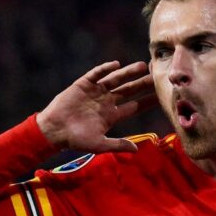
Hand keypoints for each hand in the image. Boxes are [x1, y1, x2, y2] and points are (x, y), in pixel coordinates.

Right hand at [36, 60, 157, 152]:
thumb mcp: (99, 144)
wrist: (54, 131)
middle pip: (129, 90)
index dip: (147, 101)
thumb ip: (118, 145)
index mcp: (111, 115)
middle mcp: (106, 102)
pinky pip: (96, 75)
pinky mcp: (82, 85)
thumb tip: (137, 150)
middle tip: (157, 75)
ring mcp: (95, 92)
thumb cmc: (76, 140)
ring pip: (115, 79)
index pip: (134, 106)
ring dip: (128, 73)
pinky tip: (115, 65)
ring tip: (143, 66)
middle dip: (142, 83)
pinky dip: (104, 69)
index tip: (161, 96)